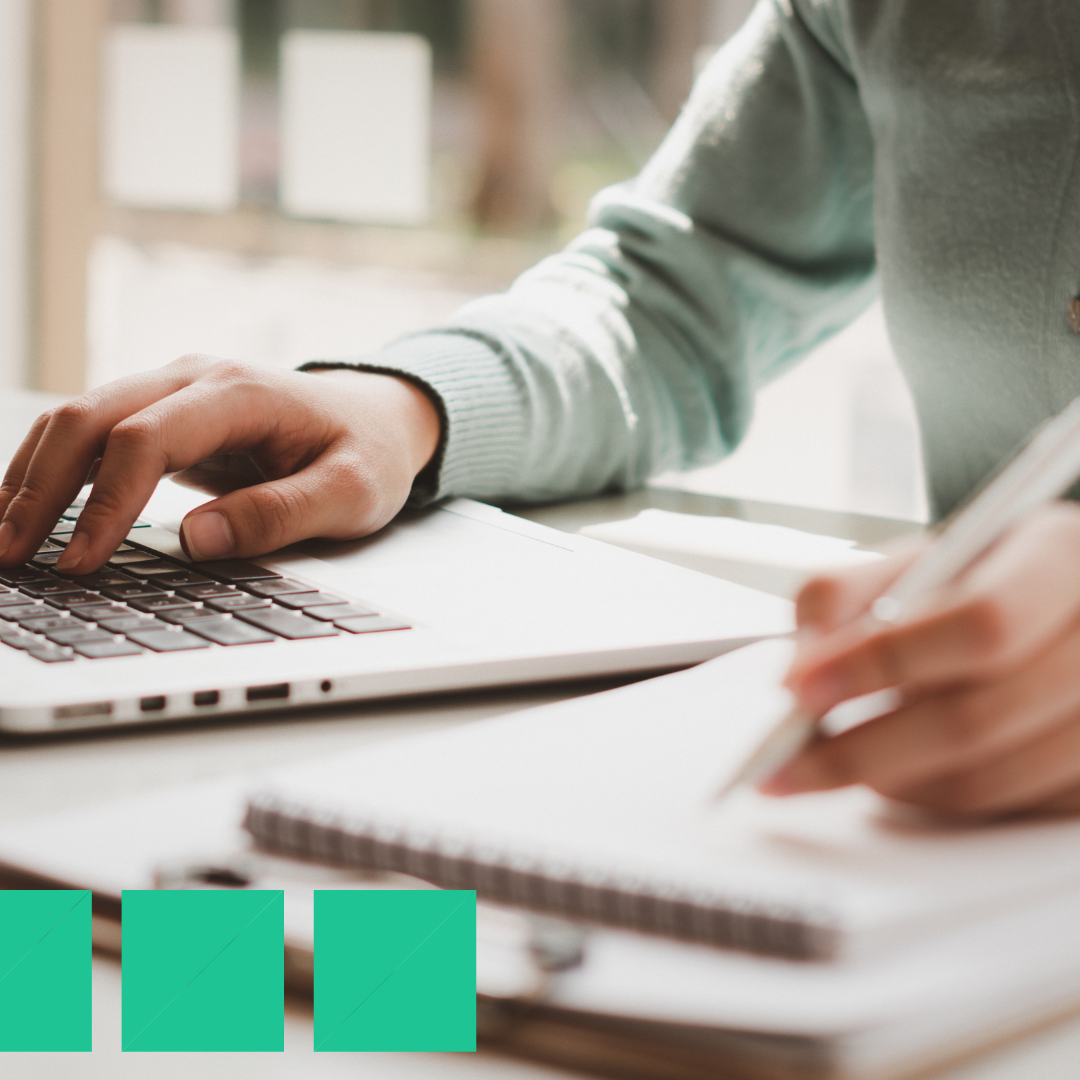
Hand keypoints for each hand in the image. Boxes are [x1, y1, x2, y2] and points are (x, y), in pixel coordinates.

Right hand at [0, 356, 441, 574]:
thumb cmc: (367, 452)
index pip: (147, 439)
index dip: (105, 501)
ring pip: (78, 418)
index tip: (80, 563)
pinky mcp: (165, 412)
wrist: (379, 416)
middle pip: (90, 416)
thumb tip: (195, 539)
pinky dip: (53, 470)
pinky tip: (29, 511)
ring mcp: (175, 390)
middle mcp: (195, 379)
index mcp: (240, 393)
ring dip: (32, 477)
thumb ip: (280, 513)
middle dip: (40, 487)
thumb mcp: (351, 492)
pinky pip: (94, 433)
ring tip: (1, 541)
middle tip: (8, 557)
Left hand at [762, 502, 1079, 816]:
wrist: (1055, 603)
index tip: (800, 689)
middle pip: (975, 719)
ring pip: (984, 781)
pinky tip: (894, 770)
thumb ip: (841, 594)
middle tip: (784, 760)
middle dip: (861, 748)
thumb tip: (796, 671)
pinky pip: (997, 811)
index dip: (883, 660)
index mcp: (1060, 560)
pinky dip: (927, 797)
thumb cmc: (978, 578)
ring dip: (889, 780)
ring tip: (830, 762)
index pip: (980, 623)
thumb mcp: (914, 559)